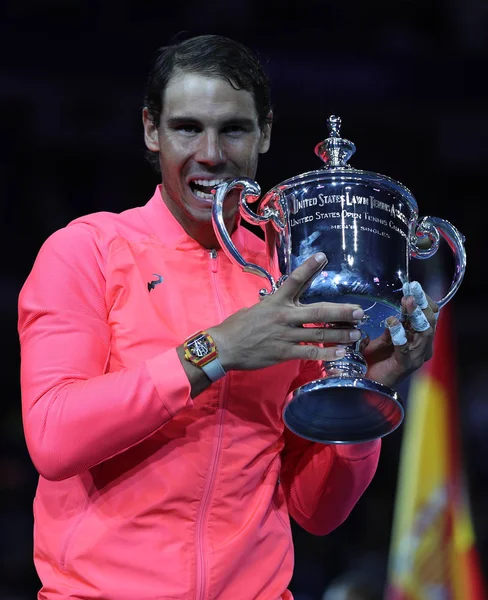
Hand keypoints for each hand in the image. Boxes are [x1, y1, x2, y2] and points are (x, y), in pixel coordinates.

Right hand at [209, 253, 364, 370]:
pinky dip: (327, 354)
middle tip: (359, 311)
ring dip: (340, 334)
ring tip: (356, 333)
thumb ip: (276, 304)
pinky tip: (341, 353)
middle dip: (342, 311)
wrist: (224, 346)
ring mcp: (285, 335)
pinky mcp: (284, 352)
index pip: (295, 280)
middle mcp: (284, 316)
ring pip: (319, 334)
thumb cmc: (239, 326)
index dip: (309, 267)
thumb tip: (288, 299)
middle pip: (318, 311)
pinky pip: (310, 353)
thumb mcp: (257, 308)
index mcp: (276, 301)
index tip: (323, 256)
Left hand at [363, 281, 438, 387]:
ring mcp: (416, 357)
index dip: (424, 301)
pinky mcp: (405, 365)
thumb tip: (393, 316)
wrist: (364, 385)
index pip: (430, 316)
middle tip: (412, 291)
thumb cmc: (373, 364)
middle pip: (430, 321)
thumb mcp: (381, 342)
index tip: (413, 287)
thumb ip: (390, 330)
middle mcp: (422, 348)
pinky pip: (405, 348)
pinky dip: (399, 334)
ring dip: (415, 315)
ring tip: (407, 302)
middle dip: (422, 304)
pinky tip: (392, 323)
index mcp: (418, 339)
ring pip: (424, 332)